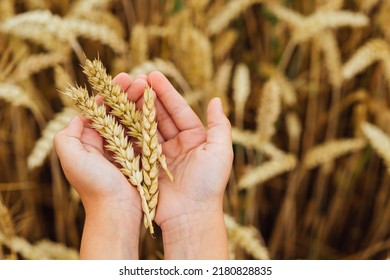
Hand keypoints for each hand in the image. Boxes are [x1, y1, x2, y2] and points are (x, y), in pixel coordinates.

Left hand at [53, 76, 148, 258]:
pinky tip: (155, 108)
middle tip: (140, 80)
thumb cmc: (94, 185)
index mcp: (88, 142)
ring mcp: (123, 150)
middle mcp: (105, 144)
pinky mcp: (139, 157)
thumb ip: (67, 135)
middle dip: (128, 95)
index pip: (99, 111)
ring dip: (139, 104)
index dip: (110, 94)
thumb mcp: (70, 157)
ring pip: (131, 121)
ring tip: (149, 88)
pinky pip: (143, 134)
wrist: (117, 211)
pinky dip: (148, 120)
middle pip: (116, 113)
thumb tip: (78, 117)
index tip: (123, 78)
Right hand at [119, 71, 232, 258]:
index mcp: (195, 138)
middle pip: (159, 115)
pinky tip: (117, 115)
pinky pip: (135, 145)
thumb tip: (216, 100)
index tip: (152, 76)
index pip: (178, 110)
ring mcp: (159, 156)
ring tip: (123, 92)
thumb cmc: (209, 184)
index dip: (166, 92)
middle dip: (147, 97)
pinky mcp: (145, 167)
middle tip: (134, 79)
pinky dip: (126, 130)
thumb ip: (220, 125)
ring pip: (145, 127)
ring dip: (135, 110)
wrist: (191, 216)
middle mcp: (176, 144)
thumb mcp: (221, 152)